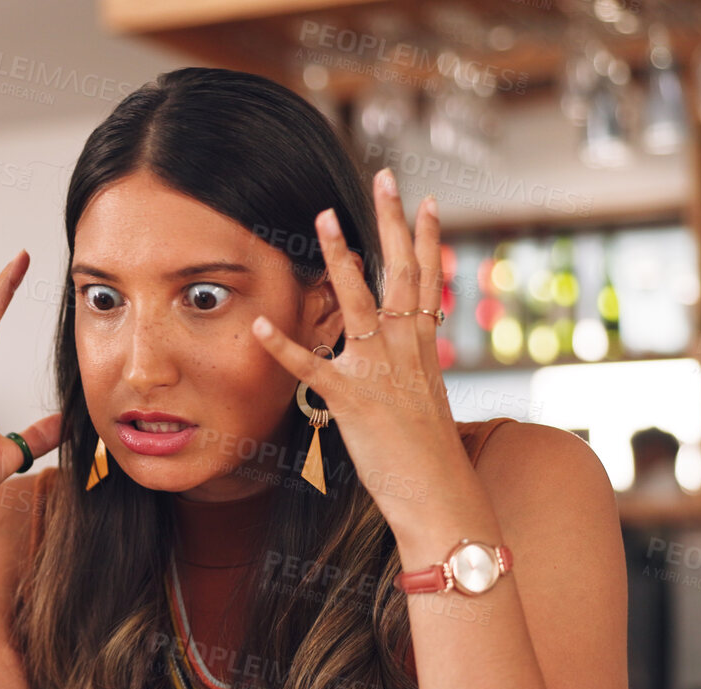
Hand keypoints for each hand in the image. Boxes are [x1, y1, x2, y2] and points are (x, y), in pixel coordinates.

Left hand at [249, 168, 469, 532]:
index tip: (425, 199)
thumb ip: (410, 375)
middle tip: (386, 176)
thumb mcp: (425, 406)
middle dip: (393, 222)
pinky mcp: (352, 401)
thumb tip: (405, 362)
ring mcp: (380, 372)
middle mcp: (406, 351)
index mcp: (423, 351)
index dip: (426, 239)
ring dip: (341, 258)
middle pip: (401, 273)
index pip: (428, 282)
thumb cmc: (429, 462)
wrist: (441, 499)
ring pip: (359, 302)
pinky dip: (282, 345)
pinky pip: (312, 367)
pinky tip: (259, 324)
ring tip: (324, 217)